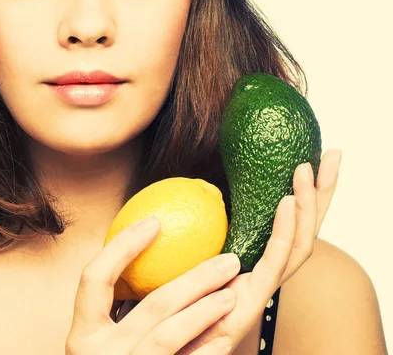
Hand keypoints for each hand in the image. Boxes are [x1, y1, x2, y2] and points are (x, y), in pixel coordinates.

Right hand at [66, 216, 241, 353]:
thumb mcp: (101, 346)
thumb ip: (118, 317)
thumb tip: (151, 259)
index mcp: (83, 335)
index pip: (95, 278)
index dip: (123, 247)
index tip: (155, 222)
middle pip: (152, 307)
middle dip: (196, 279)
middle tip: (228, 260)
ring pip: (171, 335)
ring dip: (208, 311)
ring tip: (231, 292)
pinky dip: (208, 352)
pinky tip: (226, 338)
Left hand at [117, 149, 341, 353]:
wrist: (159, 341)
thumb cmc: (164, 298)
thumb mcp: (178, 253)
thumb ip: (184, 231)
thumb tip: (175, 195)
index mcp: (251, 262)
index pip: (289, 224)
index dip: (306, 195)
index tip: (311, 159)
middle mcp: (263, 274)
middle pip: (305, 230)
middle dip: (321, 194)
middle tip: (332, 155)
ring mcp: (261, 289)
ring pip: (299, 244)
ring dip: (308, 205)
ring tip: (307, 169)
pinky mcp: (252, 302)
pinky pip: (274, 262)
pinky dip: (284, 231)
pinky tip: (286, 202)